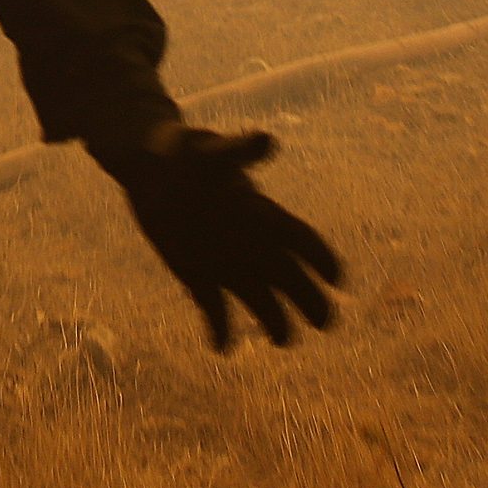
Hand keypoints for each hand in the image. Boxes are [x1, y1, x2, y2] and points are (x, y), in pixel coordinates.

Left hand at [94, 121, 343, 351]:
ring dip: (274, 322)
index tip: (338, 279)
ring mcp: (227, 263)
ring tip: (283, 342)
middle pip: (290, 279)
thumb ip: (237, 152)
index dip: (321, 258)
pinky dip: (220, 330)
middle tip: (326, 324)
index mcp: (261, 214)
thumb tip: (266, 139)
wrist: (149, 168)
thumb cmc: (183, 152)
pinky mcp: (198, 277)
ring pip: (260, 301)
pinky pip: (216, 311)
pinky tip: (222, 348)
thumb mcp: (209, 152)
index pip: (301, 239)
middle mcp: (251, 244)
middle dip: (310, 301)